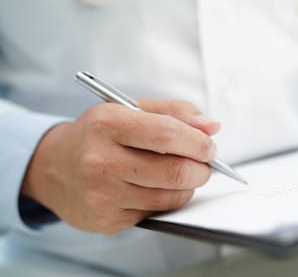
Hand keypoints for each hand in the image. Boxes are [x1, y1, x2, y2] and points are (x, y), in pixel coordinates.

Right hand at [21, 99, 219, 234]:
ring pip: (170, 196)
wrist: (53, 167)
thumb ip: (174, 112)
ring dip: (189, 186)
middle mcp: (101, 161)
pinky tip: (156, 187)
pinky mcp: (107, 220)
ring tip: (183, 173)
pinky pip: (155, 212)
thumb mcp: (129, 108)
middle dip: (202, 169)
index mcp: (108, 124)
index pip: (167, 134)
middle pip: (174, 171)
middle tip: (204, 163)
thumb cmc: (97, 135)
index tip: (209, 145)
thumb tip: (211, 126)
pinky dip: (167, 200)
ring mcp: (102, 195)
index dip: (198, 142)